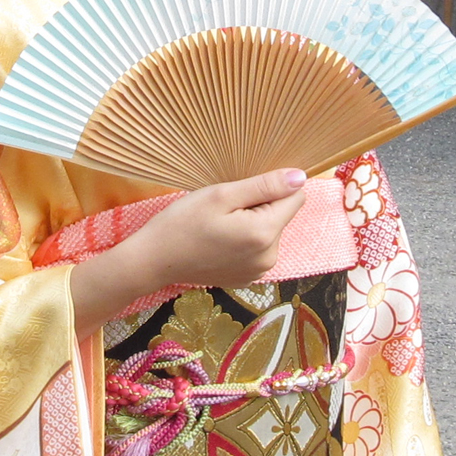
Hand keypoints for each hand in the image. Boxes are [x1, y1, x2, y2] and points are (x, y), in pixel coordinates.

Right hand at [70, 168, 305, 337]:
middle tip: (225, 208)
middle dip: (260, 206)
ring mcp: (259, 271)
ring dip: (253, 222)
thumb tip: (300, 177)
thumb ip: (264, 186)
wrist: (154, 260)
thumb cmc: (182, 222)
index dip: (272, 187)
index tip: (244, 190)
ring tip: (219, 224)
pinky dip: (244, 240)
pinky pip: (258, 249)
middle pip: (282, 216)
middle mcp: (269, 257)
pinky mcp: (248, 278)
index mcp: (264, 234)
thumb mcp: (220, 195)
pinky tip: (219, 240)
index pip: (295, 197)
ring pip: (270, 232)